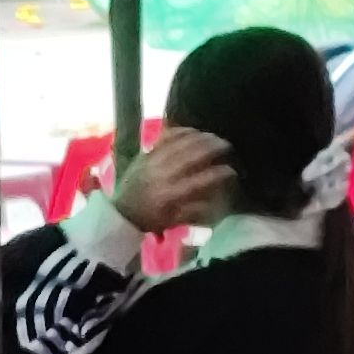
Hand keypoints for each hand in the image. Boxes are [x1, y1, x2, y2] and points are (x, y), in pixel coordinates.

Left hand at [115, 123, 234, 234]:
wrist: (120, 213)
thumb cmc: (150, 220)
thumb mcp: (173, 222)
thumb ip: (194, 211)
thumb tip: (216, 201)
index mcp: (170, 196)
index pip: (200, 181)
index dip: (219, 174)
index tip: (232, 171)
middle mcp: (162, 176)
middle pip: (193, 155)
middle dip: (214, 148)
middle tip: (228, 146)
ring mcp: (153, 161)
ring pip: (181, 142)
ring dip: (201, 137)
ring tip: (214, 137)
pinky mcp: (146, 153)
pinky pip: (166, 137)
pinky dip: (181, 131)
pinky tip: (194, 131)